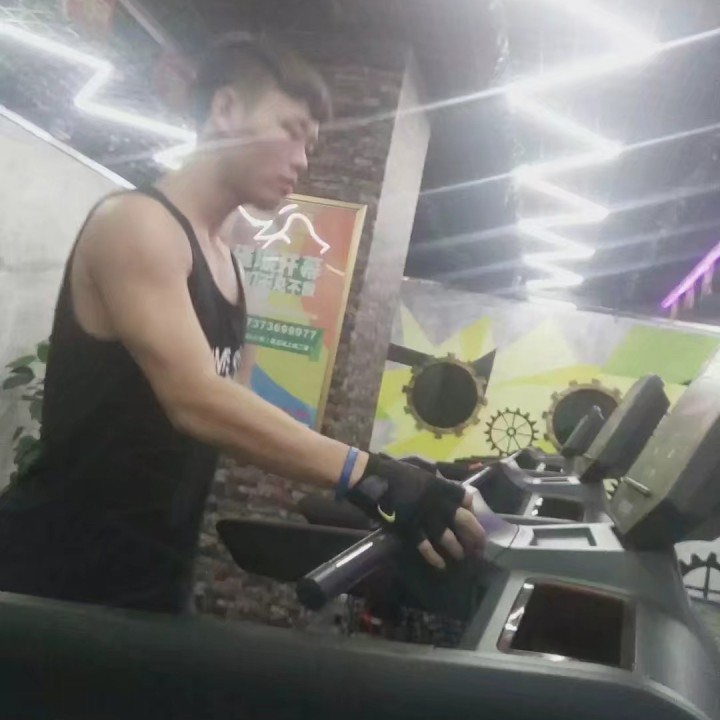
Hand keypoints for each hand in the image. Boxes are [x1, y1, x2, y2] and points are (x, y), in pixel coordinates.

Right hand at [345, 454, 485, 568]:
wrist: (375, 480)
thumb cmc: (397, 473)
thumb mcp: (422, 472)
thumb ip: (436, 481)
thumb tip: (447, 488)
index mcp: (440, 486)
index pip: (465, 498)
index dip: (472, 509)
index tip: (474, 517)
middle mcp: (437, 502)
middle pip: (464, 521)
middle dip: (475, 535)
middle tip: (479, 547)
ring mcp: (424, 517)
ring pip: (448, 537)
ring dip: (457, 549)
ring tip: (461, 556)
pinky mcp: (410, 528)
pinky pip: (426, 546)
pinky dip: (435, 557)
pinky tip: (441, 565)